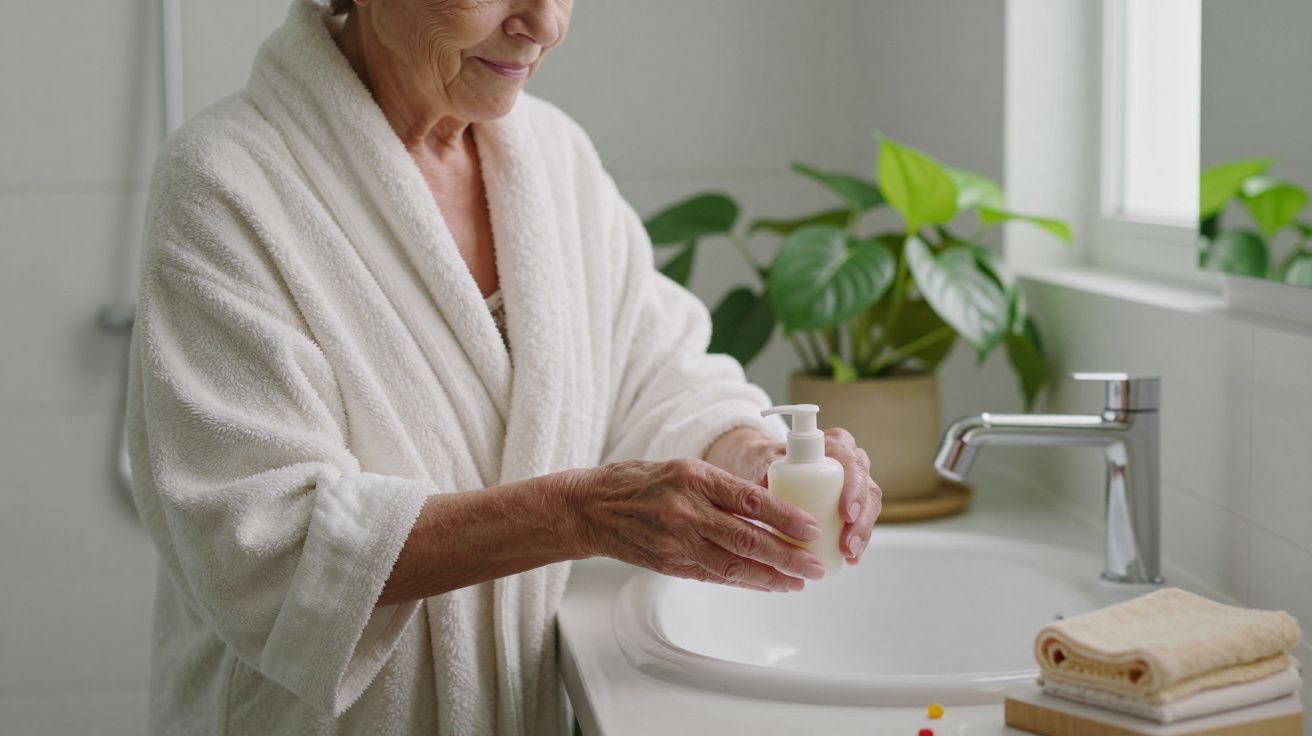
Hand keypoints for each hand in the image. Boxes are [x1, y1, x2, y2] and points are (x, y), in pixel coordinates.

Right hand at [564, 458, 827, 591]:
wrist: (591, 509)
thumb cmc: (638, 483)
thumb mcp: (683, 469)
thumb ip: (722, 488)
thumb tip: (769, 509)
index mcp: (694, 478)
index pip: (751, 499)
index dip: (785, 516)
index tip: (811, 527)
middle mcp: (687, 510)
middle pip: (748, 537)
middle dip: (787, 555)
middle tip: (814, 565)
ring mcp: (677, 540)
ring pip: (734, 564)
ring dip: (771, 576)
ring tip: (797, 581)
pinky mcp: (670, 564)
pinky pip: (714, 575)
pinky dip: (743, 581)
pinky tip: (765, 583)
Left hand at [707, 427, 881, 563]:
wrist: (766, 469)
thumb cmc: (768, 460)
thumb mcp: (764, 460)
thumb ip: (766, 465)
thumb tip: (768, 483)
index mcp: (835, 444)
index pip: (851, 462)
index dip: (853, 488)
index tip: (844, 513)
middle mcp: (850, 461)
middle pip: (866, 488)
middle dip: (861, 520)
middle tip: (847, 545)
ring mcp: (854, 483)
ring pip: (869, 507)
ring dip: (862, 534)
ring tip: (849, 555)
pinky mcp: (852, 504)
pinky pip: (861, 521)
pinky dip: (859, 541)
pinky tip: (851, 558)